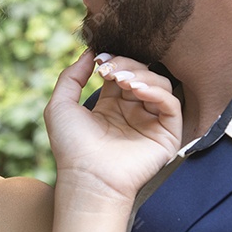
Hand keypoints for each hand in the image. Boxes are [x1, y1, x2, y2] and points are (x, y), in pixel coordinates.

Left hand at [45, 50, 181, 200]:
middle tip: (109, 70)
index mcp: (112, 105)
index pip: (122, 71)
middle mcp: (134, 112)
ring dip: (142, 75)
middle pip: (142, 73)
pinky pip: (172, 104)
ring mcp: (151, 122)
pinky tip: (136, 90)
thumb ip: (71, 77)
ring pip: (160, 84)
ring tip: (122, 81)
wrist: (87, 177)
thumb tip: (89, 53)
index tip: (100, 60)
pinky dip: (157, 91)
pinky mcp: (167, 134)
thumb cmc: (71, 147)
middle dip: (126, 65)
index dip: (114, 60)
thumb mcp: (60, 106)